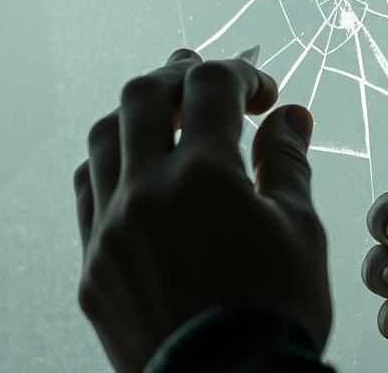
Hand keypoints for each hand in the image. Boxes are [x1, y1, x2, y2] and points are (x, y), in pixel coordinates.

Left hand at [74, 49, 331, 371]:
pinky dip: (112, 167)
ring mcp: (109, 229)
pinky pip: (87, 194)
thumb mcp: (300, 231)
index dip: (241, 74)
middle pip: (141, 95)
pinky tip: (138, 174)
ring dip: (137, 118)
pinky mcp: (92, 267)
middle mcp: (145, 191)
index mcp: (204, 174)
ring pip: (102, 139)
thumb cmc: (275, 313)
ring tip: (168, 121)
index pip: (211, 84)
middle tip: (207, 85)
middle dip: (178, 77)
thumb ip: (287, 163)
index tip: (262, 94)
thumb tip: (289, 116)